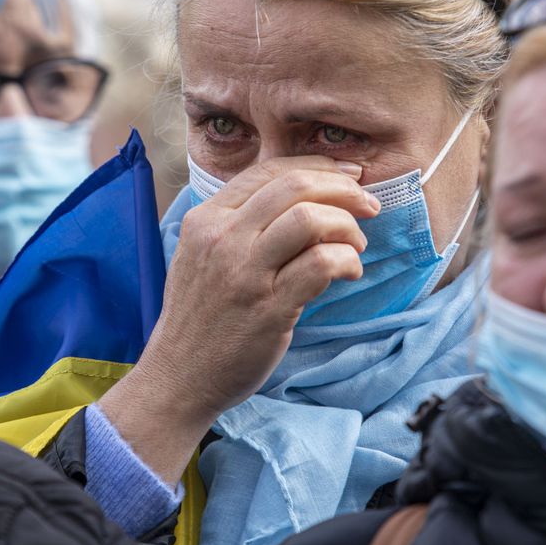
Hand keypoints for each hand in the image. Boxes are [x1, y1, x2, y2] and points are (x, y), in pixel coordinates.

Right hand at [98, 156, 378, 481]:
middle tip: (367, 206)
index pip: (268, 170)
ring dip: (348, 226)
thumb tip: (299, 197)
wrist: (177, 377)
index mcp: (205, 219)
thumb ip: (237, 224)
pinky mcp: (268, 308)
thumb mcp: (200, 256)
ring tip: (356, 245)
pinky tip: (350, 271)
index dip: (317, 167)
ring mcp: (244, 274)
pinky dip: (347, 261)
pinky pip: (322, 265)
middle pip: (294, 187)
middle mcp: (222, 239)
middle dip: (343, 189)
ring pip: (310, 219)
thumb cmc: (198, 317)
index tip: (347, 176)